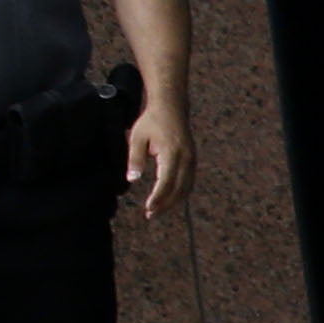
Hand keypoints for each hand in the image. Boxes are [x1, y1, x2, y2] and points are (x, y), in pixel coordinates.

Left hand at [122, 91, 191, 220]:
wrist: (172, 107)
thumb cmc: (151, 121)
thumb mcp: (137, 137)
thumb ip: (135, 158)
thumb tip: (131, 179)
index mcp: (171, 152)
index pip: (165, 182)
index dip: (158, 197)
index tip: (148, 209)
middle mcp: (185, 158)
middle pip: (178, 189)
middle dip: (164, 204)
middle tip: (150, 215)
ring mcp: (191, 160)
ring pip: (185, 188)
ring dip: (173, 202)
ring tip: (158, 211)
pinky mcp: (192, 160)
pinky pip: (188, 182)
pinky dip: (180, 193)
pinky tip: (170, 199)